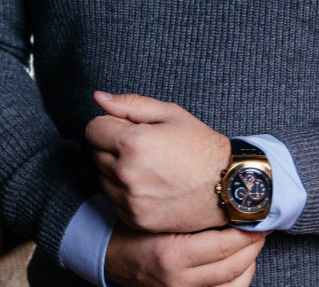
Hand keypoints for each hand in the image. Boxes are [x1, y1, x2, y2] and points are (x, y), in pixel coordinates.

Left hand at [85, 92, 231, 232]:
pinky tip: (150, 184)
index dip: (109, 123)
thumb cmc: (199, 145)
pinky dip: (125, 191)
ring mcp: (130, 200)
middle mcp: (126, 174)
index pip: (93, 129)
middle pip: (95, 153)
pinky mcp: (135, 220)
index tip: (126, 127)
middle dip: (112, 145)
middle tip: (143, 145)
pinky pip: (114, 200)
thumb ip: (130, 104)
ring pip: (103, 178)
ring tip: (148, 165)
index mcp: (133, 143)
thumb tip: (98, 97)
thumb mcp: (169, 114)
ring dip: (116, 169)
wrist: (226, 185)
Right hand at [105, 221, 267, 286]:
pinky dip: (237, 278)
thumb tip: (226, 195)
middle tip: (262, 224)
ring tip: (254, 241)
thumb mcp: (156, 211)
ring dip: (249, 263)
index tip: (258, 215)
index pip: (224, 247)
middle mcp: (179, 280)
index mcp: (172, 255)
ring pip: (233, 285)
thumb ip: (186, 207)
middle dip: (253, 245)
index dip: (247, 232)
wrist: (109, 253)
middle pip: (233, 267)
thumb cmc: (132, 223)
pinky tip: (241, 261)